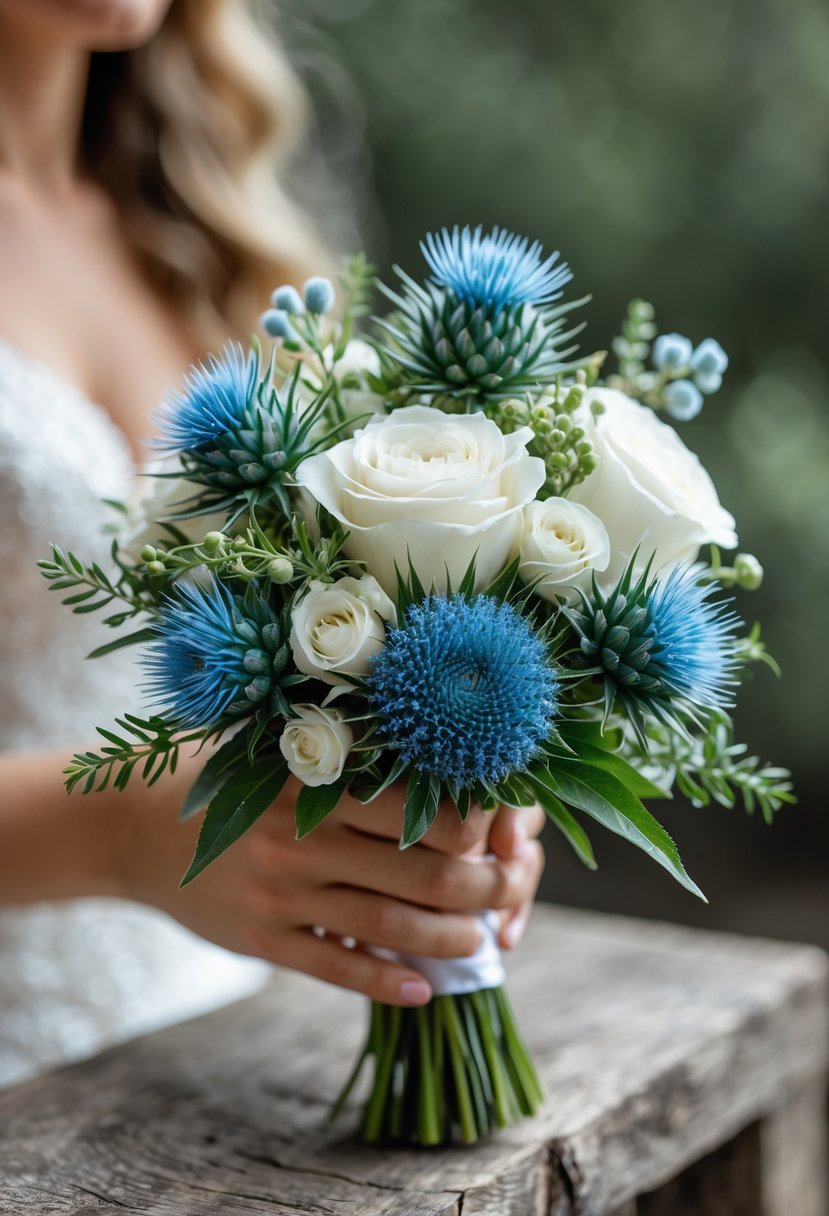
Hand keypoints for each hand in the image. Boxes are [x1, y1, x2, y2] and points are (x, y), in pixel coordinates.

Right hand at [117, 763, 544, 1007]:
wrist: (132, 825)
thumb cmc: (224, 775)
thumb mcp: (282, 748)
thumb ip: (352, 756)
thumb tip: (445, 767)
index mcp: (320, 780)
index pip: (427, 807)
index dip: (479, 823)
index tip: (500, 827)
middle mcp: (306, 836)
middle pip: (426, 874)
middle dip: (483, 888)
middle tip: (507, 888)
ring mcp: (283, 892)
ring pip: (392, 928)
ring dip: (450, 941)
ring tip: (479, 940)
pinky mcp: (262, 938)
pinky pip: (337, 968)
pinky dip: (388, 984)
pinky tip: (423, 990)